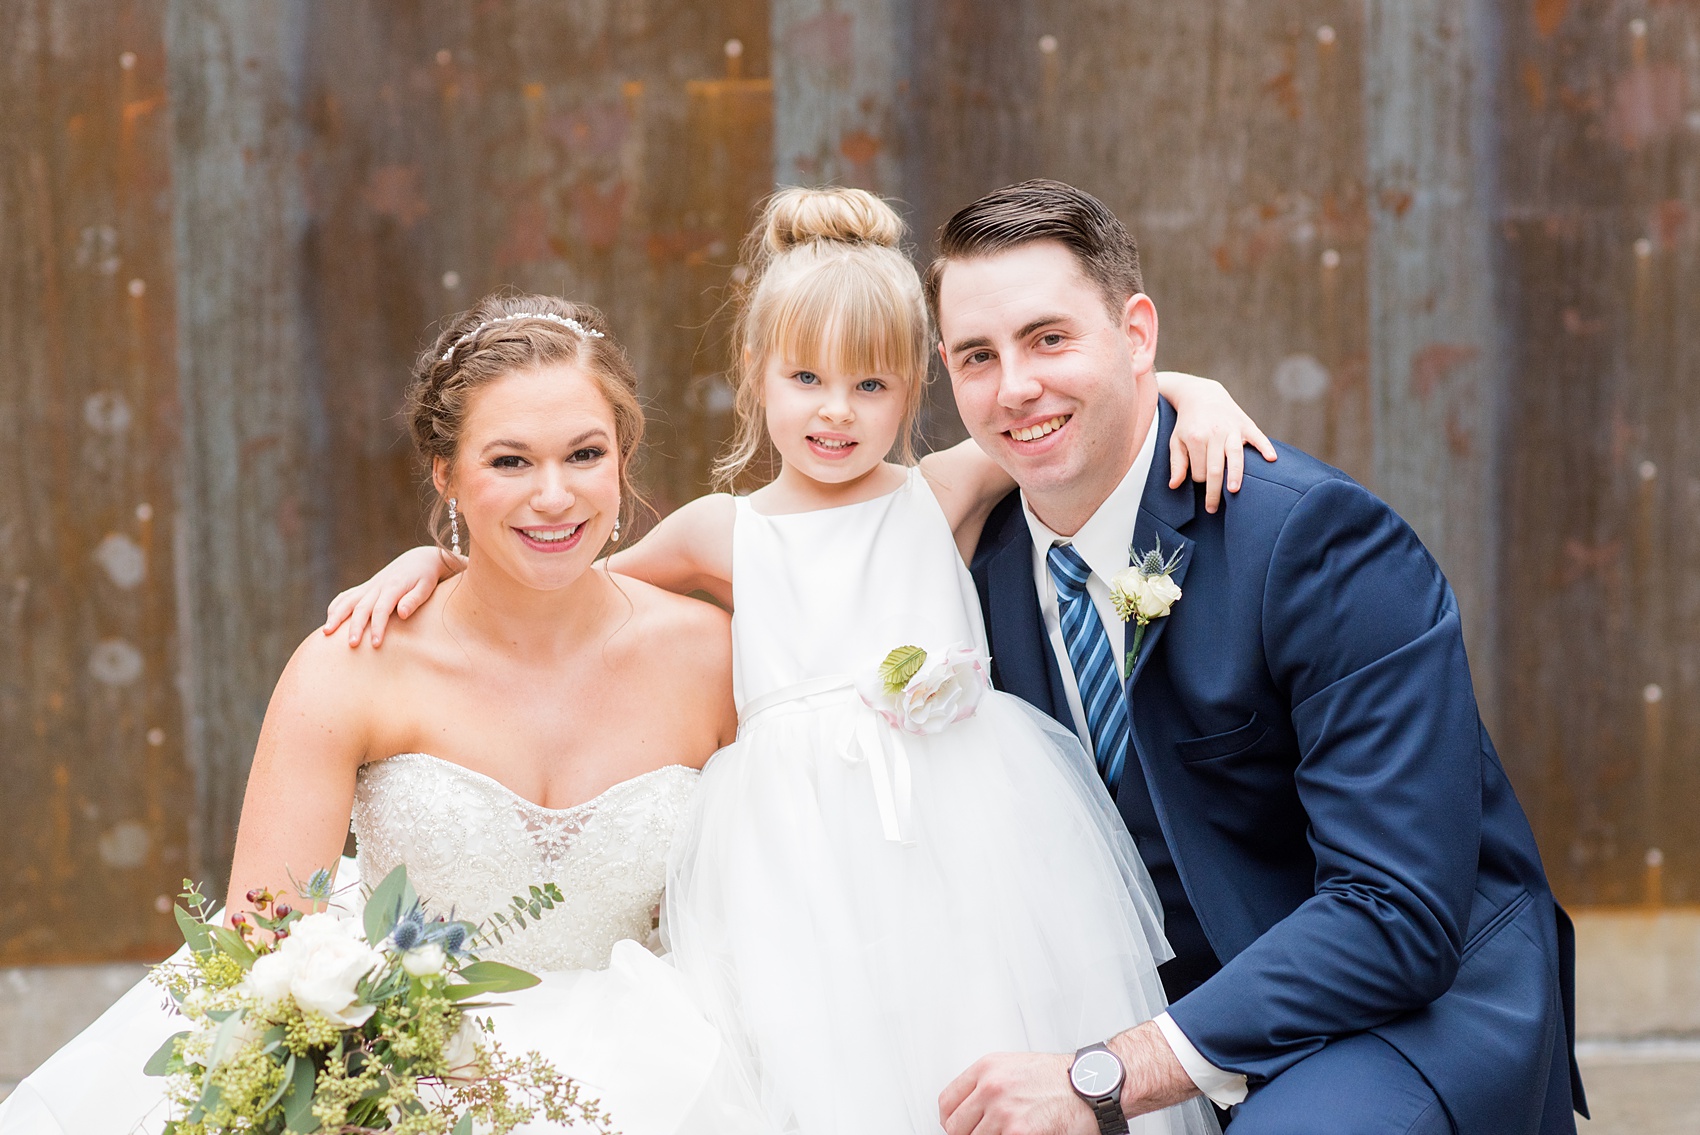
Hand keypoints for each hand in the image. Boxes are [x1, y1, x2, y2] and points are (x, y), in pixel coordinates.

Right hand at [321, 546, 454, 645]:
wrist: (419, 560)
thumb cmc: (426, 578)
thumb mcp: (426, 587)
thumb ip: (414, 600)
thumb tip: (402, 614)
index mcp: (393, 587)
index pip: (381, 609)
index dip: (377, 627)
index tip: (375, 644)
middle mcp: (377, 586)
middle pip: (361, 608)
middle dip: (354, 627)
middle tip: (351, 645)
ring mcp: (369, 586)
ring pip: (348, 601)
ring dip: (336, 616)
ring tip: (326, 633)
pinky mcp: (365, 588)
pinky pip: (346, 596)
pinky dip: (336, 606)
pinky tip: (329, 619)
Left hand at [939, 1023, 1199, 1134]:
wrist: (1094, 1084)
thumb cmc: (1062, 1077)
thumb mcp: (1015, 1067)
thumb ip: (988, 1085)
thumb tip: (969, 1110)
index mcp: (987, 1068)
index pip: (946, 1103)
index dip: (951, 1120)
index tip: (958, 1127)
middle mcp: (991, 1087)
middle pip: (955, 1127)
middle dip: (968, 1134)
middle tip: (986, 1133)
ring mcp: (1004, 1112)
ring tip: (1008, 1132)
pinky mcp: (1019, 1133)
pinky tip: (1019, 1134)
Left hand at [1156, 370, 1276, 513]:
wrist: (1201, 395)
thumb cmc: (1187, 423)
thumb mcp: (1176, 441)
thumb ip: (1177, 463)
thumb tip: (1174, 485)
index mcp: (1195, 438)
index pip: (1198, 471)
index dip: (1198, 480)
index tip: (1200, 480)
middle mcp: (1214, 433)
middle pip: (1215, 468)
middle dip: (1214, 491)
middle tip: (1212, 509)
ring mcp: (1231, 428)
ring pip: (1235, 455)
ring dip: (1235, 473)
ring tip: (1234, 490)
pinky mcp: (1245, 424)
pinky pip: (1258, 436)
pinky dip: (1265, 447)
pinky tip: (1271, 459)